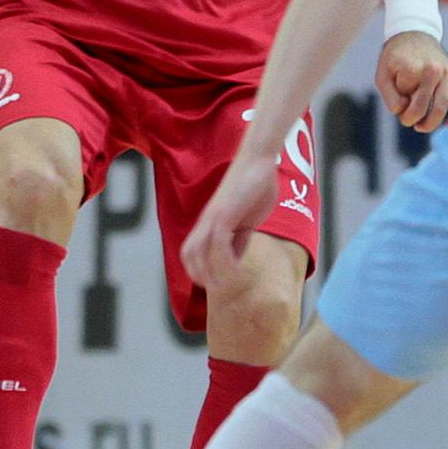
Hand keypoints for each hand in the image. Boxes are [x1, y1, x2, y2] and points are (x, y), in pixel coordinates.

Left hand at [182, 152, 280, 289]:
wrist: (259, 160)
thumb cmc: (255, 186)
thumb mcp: (247, 220)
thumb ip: (240, 238)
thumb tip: (236, 257)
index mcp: (210, 222)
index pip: (192, 252)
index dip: (199, 271)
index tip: (216, 283)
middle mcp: (207, 221)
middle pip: (189, 254)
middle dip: (199, 275)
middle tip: (218, 288)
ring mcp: (213, 217)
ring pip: (199, 252)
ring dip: (210, 273)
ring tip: (226, 284)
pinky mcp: (224, 213)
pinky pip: (217, 243)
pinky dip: (225, 261)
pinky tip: (237, 269)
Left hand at [376, 32, 447, 133]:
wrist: (414, 33)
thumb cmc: (396, 57)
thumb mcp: (382, 74)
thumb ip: (390, 97)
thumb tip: (404, 111)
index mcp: (413, 69)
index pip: (406, 103)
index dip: (399, 105)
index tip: (396, 97)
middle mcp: (434, 70)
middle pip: (424, 110)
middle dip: (412, 120)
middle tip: (406, 119)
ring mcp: (447, 73)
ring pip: (442, 109)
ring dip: (430, 124)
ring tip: (420, 126)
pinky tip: (445, 124)